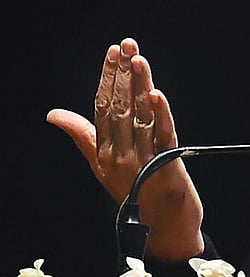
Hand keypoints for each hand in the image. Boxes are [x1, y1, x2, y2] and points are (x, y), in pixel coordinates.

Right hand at [47, 38, 203, 259]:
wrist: (164, 230)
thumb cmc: (136, 193)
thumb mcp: (103, 165)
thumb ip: (83, 135)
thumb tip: (54, 114)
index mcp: (104, 152)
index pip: (103, 107)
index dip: (107, 78)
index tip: (112, 52)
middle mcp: (120, 156)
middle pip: (120, 108)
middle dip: (122, 75)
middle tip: (125, 45)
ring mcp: (143, 163)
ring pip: (139, 119)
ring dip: (140, 87)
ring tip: (138, 60)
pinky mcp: (167, 168)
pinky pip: (163, 138)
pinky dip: (160, 116)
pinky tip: (157, 96)